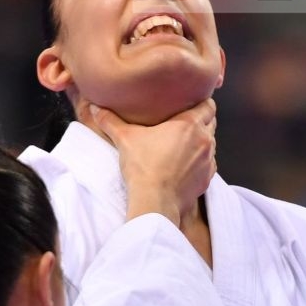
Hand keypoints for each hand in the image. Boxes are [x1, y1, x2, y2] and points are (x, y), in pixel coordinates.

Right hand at [89, 100, 216, 224]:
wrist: (155, 201)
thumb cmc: (142, 167)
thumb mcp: (124, 139)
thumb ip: (110, 120)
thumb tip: (94, 107)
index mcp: (189, 124)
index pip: (208, 105)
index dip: (201, 103)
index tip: (189, 105)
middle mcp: (204, 140)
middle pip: (211, 123)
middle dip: (200, 121)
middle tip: (182, 124)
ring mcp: (208, 160)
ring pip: (210, 143)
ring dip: (200, 142)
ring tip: (183, 144)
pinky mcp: (208, 178)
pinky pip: (209, 163)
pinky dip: (200, 161)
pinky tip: (184, 164)